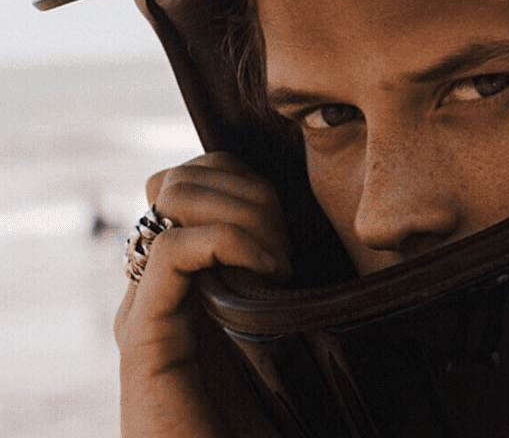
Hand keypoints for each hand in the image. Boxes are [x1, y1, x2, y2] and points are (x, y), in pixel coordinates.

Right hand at [115, 151, 289, 436]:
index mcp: (184, 273)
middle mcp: (155, 282)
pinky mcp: (142, 337)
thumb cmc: (272, 405)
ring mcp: (143, 307)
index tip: (284, 224)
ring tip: (278, 265)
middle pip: (183, 177)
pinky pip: (171, 250)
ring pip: (174, 197)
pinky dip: (226, 241)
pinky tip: (266, 273)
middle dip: (248, 193)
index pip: (197, 176)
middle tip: (283, 250)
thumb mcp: (281, 314)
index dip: (244, 177)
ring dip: (244, 215)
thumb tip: (291, 217)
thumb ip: (269, 267)